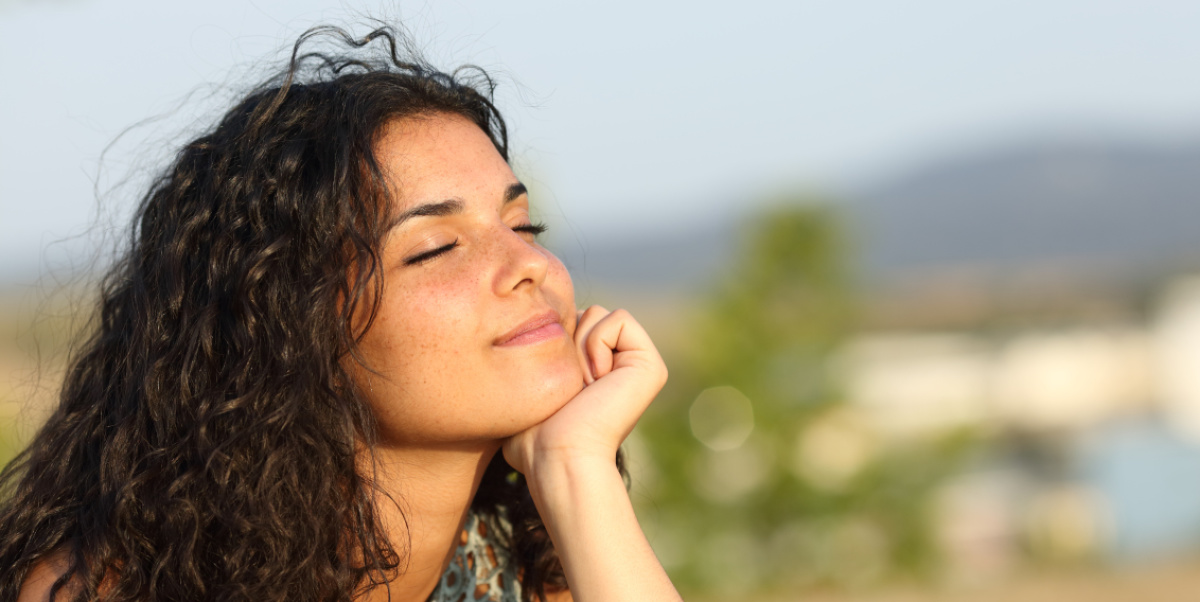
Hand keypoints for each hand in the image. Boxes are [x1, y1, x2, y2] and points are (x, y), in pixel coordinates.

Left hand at [502, 306, 666, 476]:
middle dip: (565, 343)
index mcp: (599, 372)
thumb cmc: (534, 437)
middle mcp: (622, 366)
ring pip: (598, 313)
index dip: (551, 344)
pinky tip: (597, 381)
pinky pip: (619, 319)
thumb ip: (530, 371)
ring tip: (583, 388)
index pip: (568, 323)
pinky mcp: (651, 365)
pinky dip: (597, 345)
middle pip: (583, 313)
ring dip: (579, 348)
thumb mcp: (527, 394)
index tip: (556, 387)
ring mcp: (639, 366)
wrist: (557, 455)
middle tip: (571, 388)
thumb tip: (510, 366)